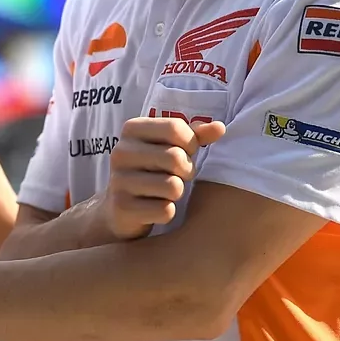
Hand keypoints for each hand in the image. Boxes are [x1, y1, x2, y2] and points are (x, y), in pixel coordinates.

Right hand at [104, 116, 224, 239]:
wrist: (119, 209)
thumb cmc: (153, 170)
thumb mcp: (170, 147)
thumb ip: (196, 135)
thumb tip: (220, 128)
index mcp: (132, 129)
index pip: (175, 128)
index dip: (190, 143)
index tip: (185, 153)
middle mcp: (120, 151)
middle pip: (175, 157)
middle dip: (186, 170)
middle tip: (179, 176)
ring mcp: (119, 180)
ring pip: (173, 186)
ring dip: (178, 193)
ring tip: (167, 192)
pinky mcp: (122, 207)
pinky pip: (165, 211)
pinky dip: (168, 212)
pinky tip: (156, 208)